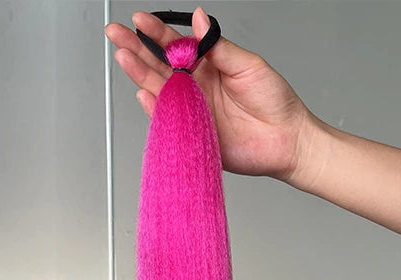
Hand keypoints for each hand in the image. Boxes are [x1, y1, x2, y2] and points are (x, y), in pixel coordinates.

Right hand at [105, 7, 316, 183]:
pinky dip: (155, 108)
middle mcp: (195, 88)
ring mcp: (191, 111)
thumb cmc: (274, 100)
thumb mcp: (248, 64)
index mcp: (207, 66)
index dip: (156, 32)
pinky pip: (168, 120)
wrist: (285, 139)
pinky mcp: (192, 134)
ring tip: (123, 56)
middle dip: (136, 49)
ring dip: (139, 73)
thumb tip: (198, 18)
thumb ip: (218, 46)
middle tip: (115, 33)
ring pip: (159, 89)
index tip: (140, 19)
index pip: (176, 46)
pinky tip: (143, 92)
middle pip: (159, 66)